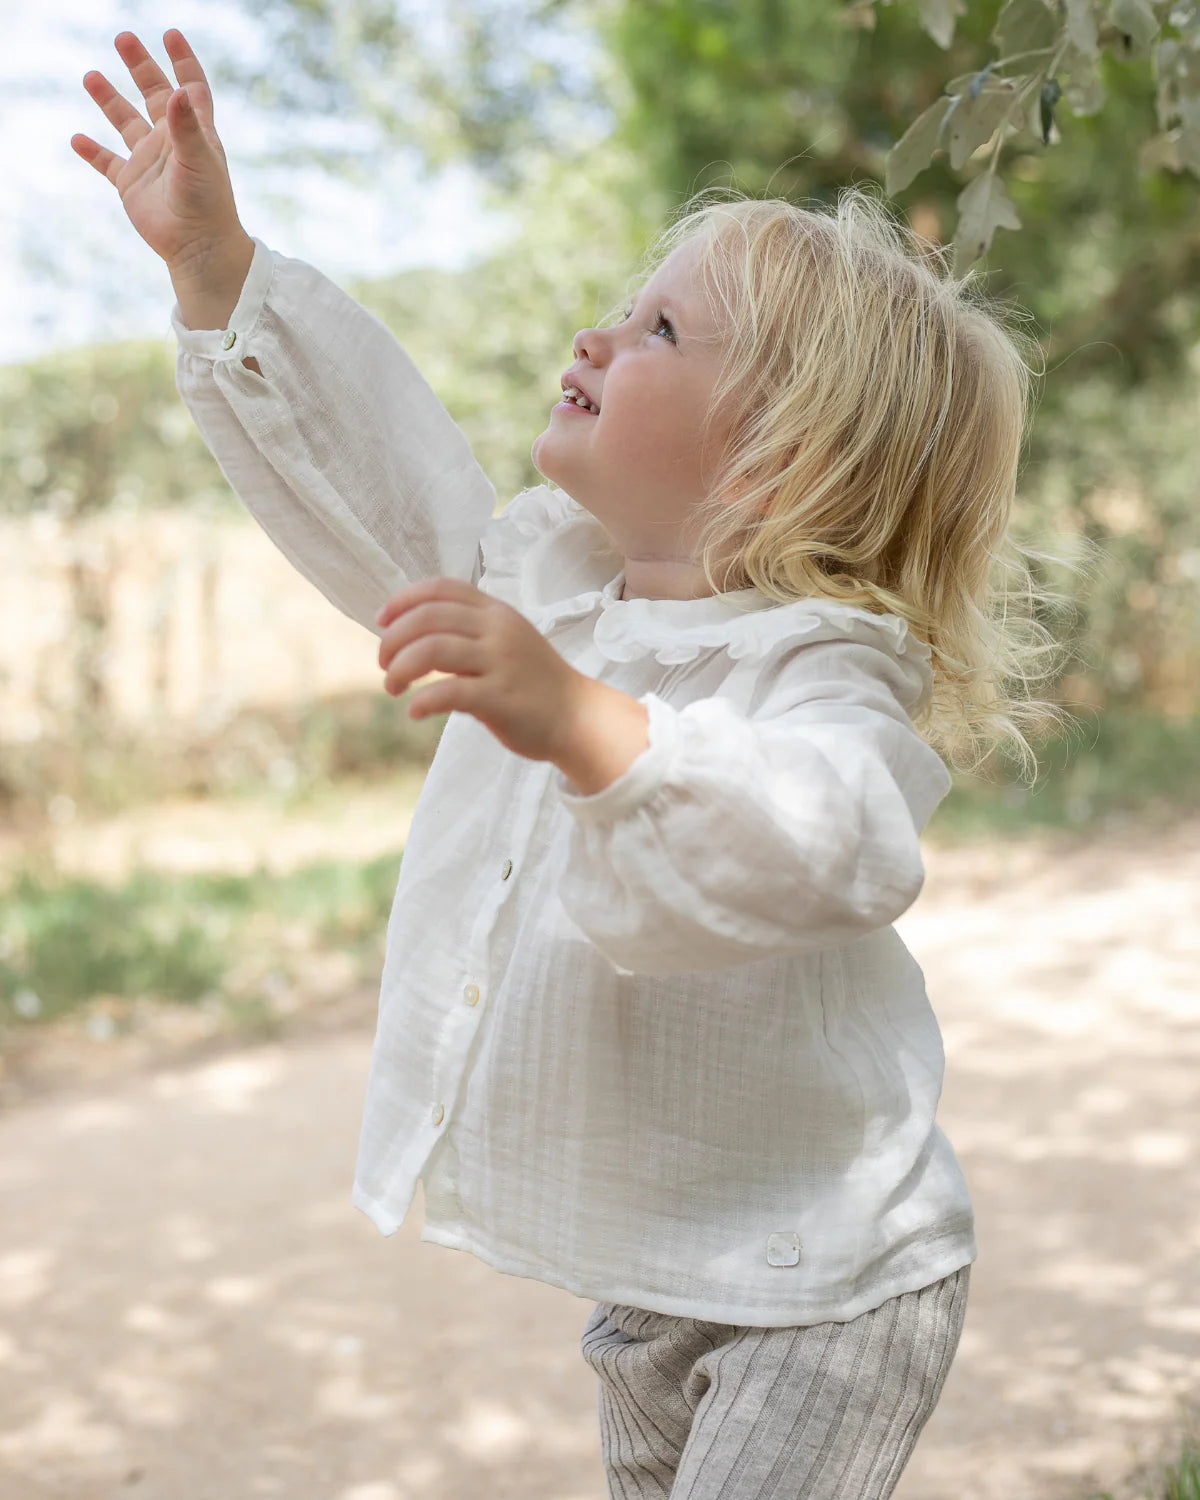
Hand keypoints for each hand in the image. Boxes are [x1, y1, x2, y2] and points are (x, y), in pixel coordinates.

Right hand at [71, 30, 245, 272]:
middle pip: (154, 94)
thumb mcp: (199, 160)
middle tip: (123, 38)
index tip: (170, 35)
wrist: (199, 247)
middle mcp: (171, 143)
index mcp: (194, 132)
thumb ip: (187, 126)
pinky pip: (108, 163)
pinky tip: (77, 139)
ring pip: (126, 122)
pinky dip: (92, 152)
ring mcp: (150, 163)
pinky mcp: (132, 185)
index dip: (183, 61)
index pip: (190, 88)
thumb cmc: (208, 204)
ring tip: (91, 75)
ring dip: (109, 100)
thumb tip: (176, 90)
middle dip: (140, 66)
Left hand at [376, 578, 588, 763]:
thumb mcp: (506, 641)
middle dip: (392, 640)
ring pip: (432, 649)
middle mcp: (498, 630)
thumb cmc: (534, 682)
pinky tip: (415, 711)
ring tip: (392, 687)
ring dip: (400, 669)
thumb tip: (412, 633)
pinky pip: (449, 692)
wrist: (578, 717)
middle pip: (428, 617)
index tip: (381, 621)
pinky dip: (422, 701)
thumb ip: (468, 632)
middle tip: (383, 665)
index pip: (441, 588)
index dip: (403, 600)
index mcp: (496, 612)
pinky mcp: (501, 698)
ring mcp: (501, 662)